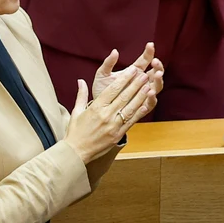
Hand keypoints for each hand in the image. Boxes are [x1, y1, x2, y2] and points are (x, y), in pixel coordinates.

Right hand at [63, 44, 162, 162]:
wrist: (76, 152)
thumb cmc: (75, 131)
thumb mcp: (76, 111)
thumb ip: (81, 95)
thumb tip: (81, 80)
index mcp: (96, 107)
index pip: (113, 89)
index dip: (124, 79)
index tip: (132, 70)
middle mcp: (106, 115)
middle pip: (124, 97)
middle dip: (135, 85)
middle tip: (144, 75)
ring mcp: (113, 125)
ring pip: (130, 108)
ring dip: (140, 97)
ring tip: (148, 87)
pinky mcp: (117, 134)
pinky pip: (131, 122)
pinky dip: (139, 113)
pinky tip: (145, 105)